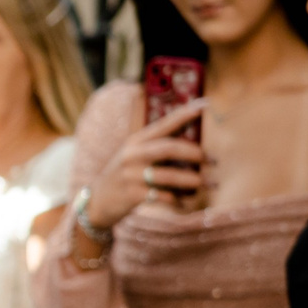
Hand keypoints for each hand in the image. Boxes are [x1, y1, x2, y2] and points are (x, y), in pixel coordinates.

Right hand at [87, 98, 208, 229]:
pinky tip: (185, 203)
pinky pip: (162, 197)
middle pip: (169, 148)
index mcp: (136, 141)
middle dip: (195, 153)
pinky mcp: (132, 195)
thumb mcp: (134, 156)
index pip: (164, 124)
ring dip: (192, 181)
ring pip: (169, 176)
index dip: (185, 114)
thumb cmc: (125, 176)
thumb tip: (196, 147)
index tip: (205, 105)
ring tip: (206, 184)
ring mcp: (131, 175)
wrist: (96, 202)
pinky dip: (178, 201)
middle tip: (211, 161)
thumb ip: (158, 149)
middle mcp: (132, 155)